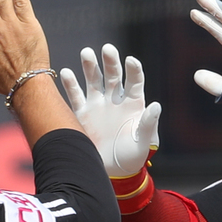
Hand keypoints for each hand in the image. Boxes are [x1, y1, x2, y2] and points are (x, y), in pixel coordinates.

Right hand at [60, 44, 160, 177]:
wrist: (112, 172)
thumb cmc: (133, 157)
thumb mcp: (144, 142)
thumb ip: (148, 124)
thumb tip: (156, 105)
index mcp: (133, 103)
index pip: (134, 81)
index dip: (133, 70)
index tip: (130, 61)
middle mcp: (115, 100)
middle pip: (113, 75)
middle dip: (110, 61)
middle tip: (107, 49)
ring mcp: (97, 105)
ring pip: (93, 80)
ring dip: (90, 66)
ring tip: (87, 53)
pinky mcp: (82, 114)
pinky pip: (75, 96)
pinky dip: (70, 84)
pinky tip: (66, 72)